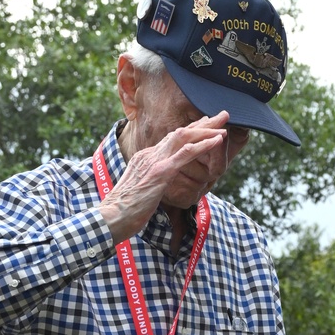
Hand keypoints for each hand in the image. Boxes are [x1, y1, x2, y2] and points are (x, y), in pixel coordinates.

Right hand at [101, 115, 230, 241]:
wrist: (111, 218)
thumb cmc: (123, 212)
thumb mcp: (139, 192)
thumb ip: (149, 184)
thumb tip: (155, 188)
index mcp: (145, 158)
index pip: (171, 139)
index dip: (191, 130)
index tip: (206, 124)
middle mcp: (150, 154)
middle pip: (180, 132)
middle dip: (203, 124)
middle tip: (222, 115)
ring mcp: (155, 162)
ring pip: (185, 138)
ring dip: (207, 130)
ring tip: (224, 125)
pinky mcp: (160, 172)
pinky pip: (185, 154)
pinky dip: (203, 146)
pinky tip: (217, 141)